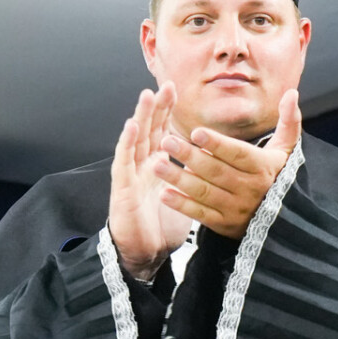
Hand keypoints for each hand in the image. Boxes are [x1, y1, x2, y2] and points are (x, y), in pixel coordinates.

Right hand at [108, 85, 193, 280]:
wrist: (145, 253)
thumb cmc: (164, 227)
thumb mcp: (185, 196)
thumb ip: (193, 175)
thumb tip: (214, 162)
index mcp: (158, 166)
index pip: (162, 132)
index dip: (167, 111)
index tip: (176, 91)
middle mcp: (143, 165)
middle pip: (149, 129)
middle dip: (157, 107)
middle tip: (166, 85)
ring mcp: (131, 174)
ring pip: (135, 139)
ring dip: (140, 117)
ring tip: (147, 96)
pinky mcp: (123, 187)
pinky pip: (124, 161)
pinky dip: (126, 142)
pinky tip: (130, 126)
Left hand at [148, 89, 300, 240]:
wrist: (283, 221)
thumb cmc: (280, 177)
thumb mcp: (287, 150)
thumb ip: (289, 121)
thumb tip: (292, 92)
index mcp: (261, 167)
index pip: (238, 154)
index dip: (217, 144)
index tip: (196, 132)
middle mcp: (248, 189)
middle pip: (216, 171)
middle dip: (190, 157)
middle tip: (166, 142)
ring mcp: (235, 208)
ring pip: (205, 192)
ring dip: (179, 179)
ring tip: (157, 166)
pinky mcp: (224, 224)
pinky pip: (201, 215)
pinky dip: (183, 206)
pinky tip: (164, 194)